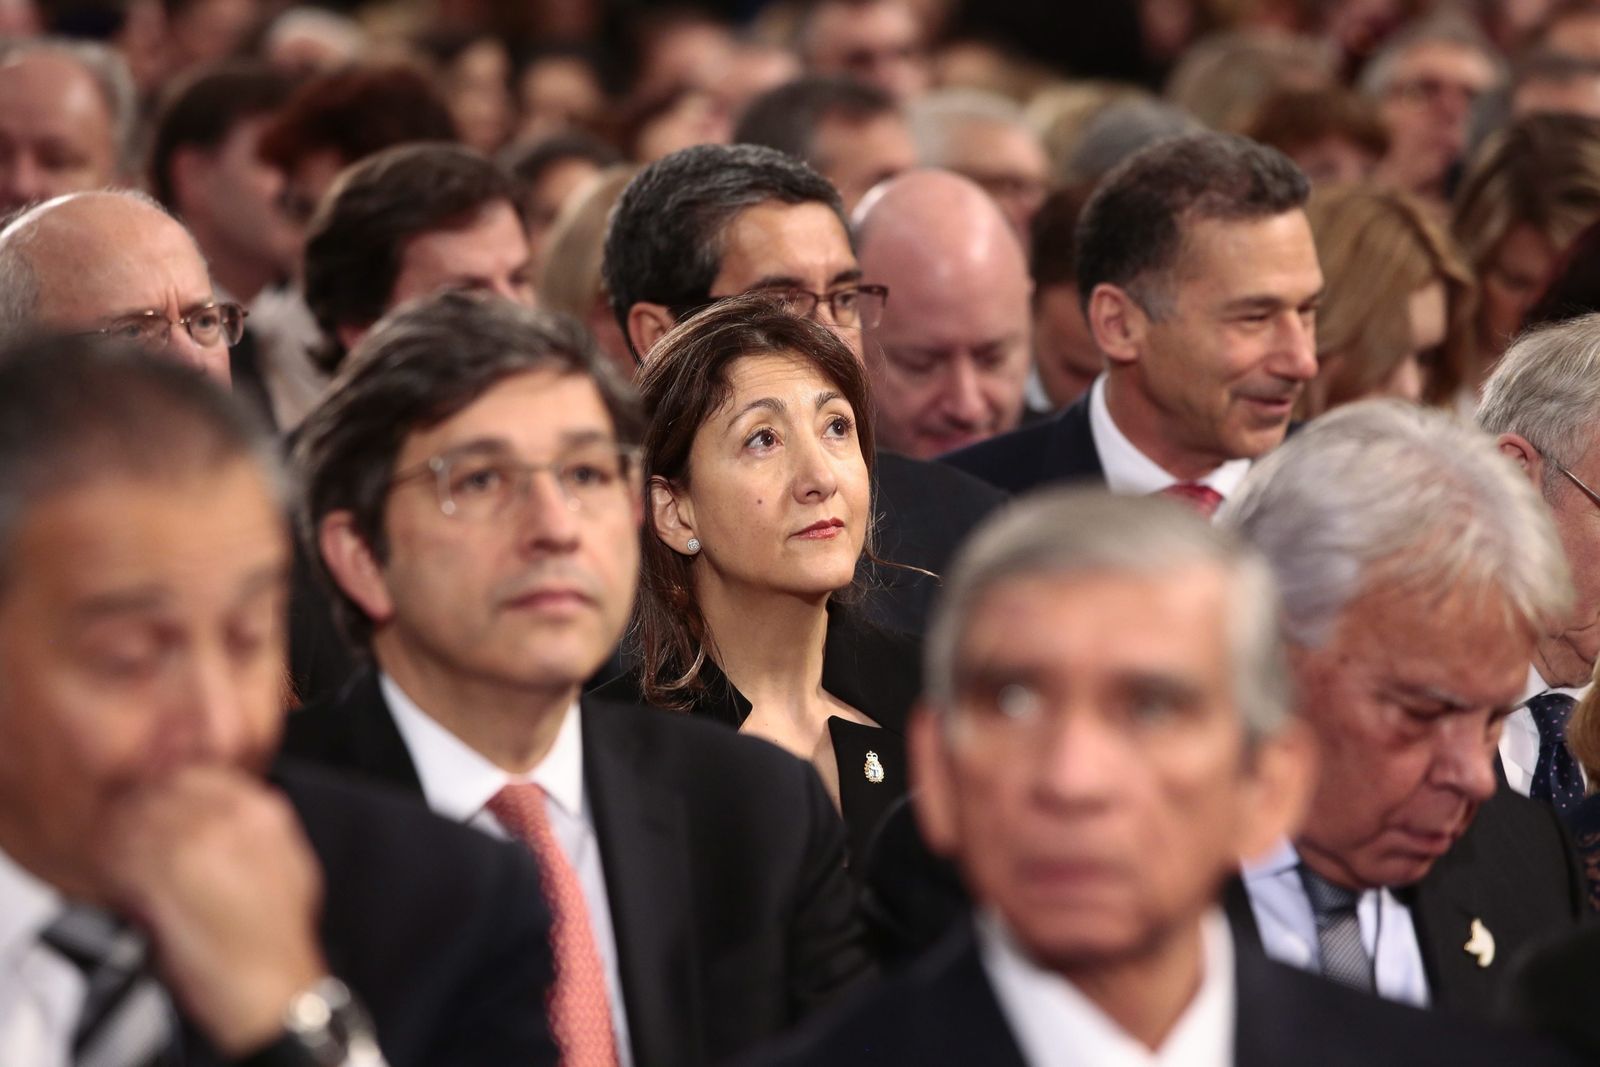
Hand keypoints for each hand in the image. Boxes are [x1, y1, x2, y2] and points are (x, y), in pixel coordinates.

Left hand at [94, 766, 328, 1055]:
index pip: (200, 774)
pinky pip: (120, 853)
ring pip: (136, 817)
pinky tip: (114, 876)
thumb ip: (259, 832)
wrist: (270, 984)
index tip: (158, 803)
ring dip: (121, 834)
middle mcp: (227, 819)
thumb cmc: (277, 939)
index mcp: (262, 812)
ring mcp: (192, 844)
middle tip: (131, 829)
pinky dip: (110, 862)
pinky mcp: (161, 876)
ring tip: (118, 854)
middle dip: (142, 808)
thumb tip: (229, 818)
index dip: (172, 790)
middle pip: (162, 789)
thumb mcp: (289, 868)